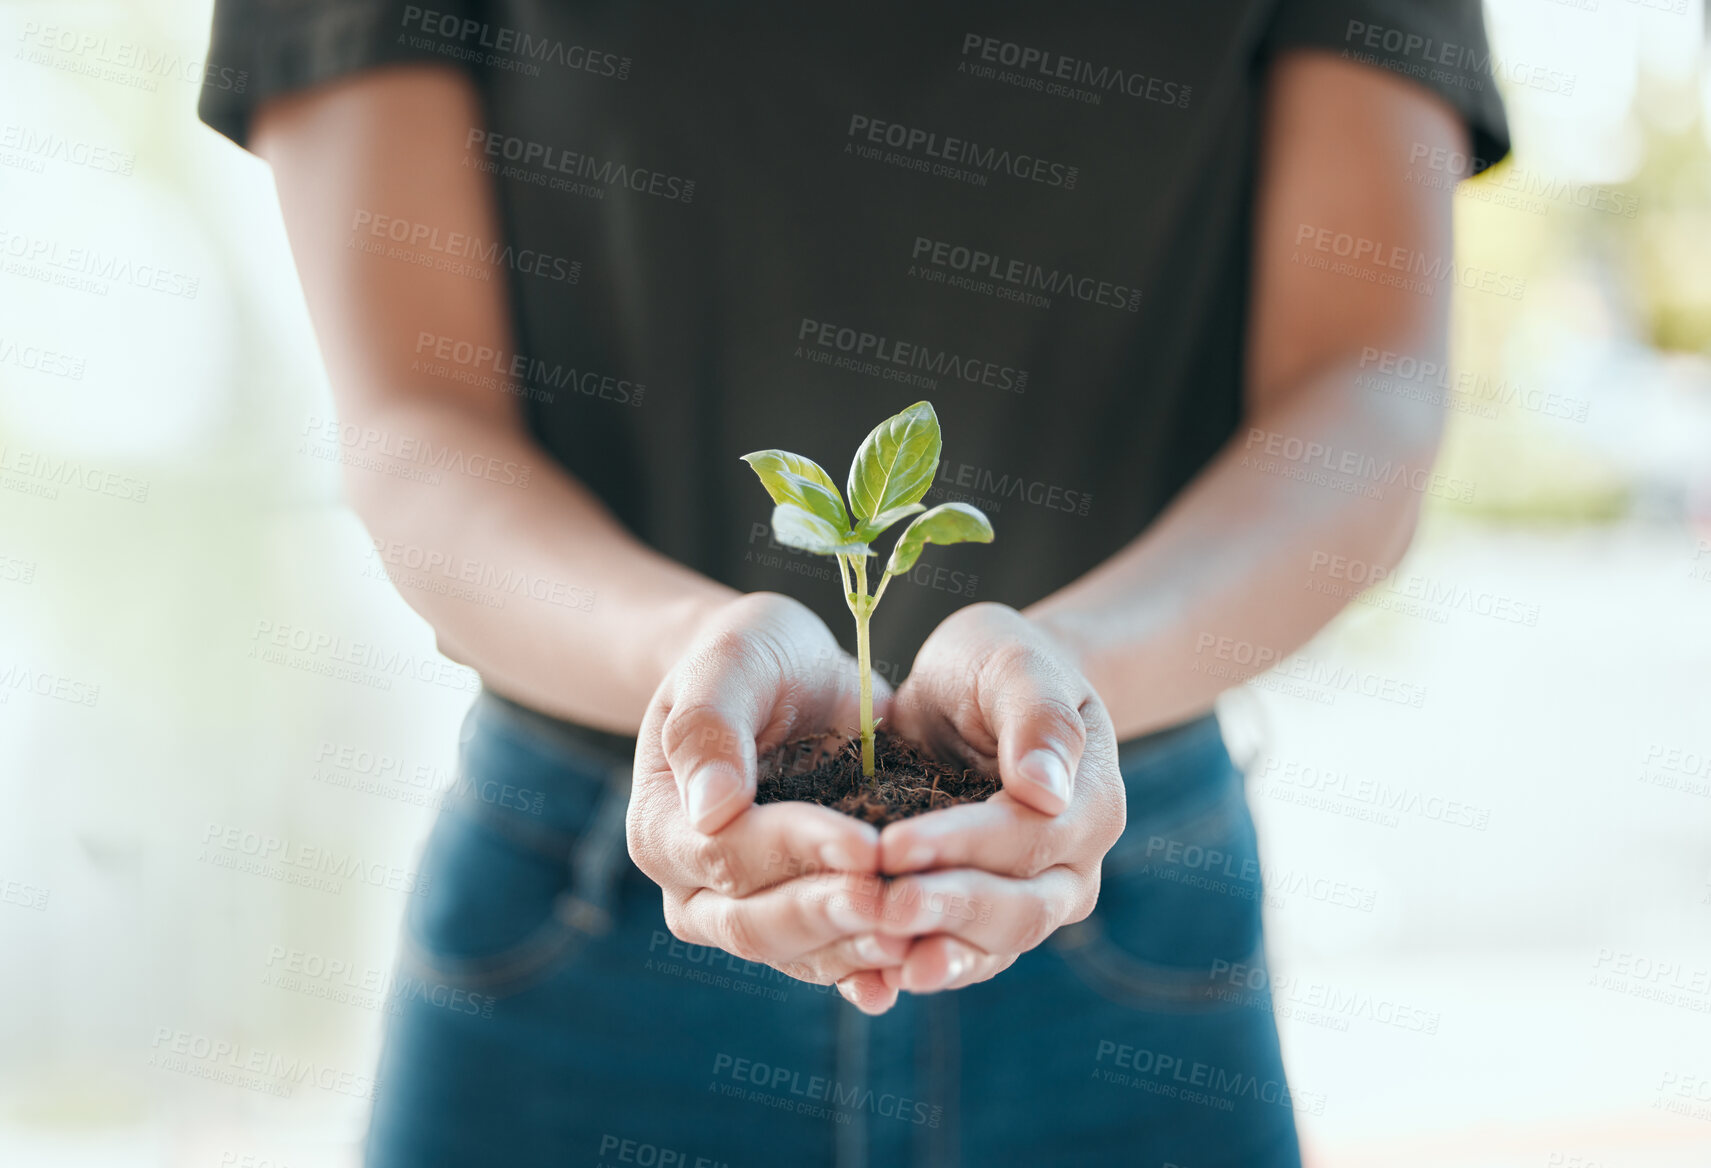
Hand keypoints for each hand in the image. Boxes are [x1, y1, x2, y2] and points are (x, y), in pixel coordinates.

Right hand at [626, 592, 910, 1004]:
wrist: (786, 675)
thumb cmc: (751, 656)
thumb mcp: (730, 661)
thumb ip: (709, 725)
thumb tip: (711, 809)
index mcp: (663, 826)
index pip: (727, 853)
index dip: (796, 851)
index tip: (866, 843)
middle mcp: (693, 886)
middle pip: (753, 923)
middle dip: (828, 913)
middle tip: (896, 903)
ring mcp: (746, 912)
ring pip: (796, 953)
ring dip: (856, 948)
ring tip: (917, 935)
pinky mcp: (800, 922)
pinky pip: (831, 958)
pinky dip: (871, 965)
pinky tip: (915, 962)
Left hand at [840, 603, 1125, 1008]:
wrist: (977, 692)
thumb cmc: (999, 664)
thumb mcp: (1016, 664)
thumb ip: (1038, 718)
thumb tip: (1047, 790)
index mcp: (1089, 804)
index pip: (1028, 837)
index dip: (962, 845)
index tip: (895, 843)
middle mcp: (1071, 868)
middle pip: (1018, 910)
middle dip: (948, 911)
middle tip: (881, 907)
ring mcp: (1029, 902)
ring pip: (989, 947)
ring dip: (933, 954)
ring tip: (876, 958)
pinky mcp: (980, 921)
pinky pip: (956, 958)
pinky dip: (915, 967)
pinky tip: (867, 979)